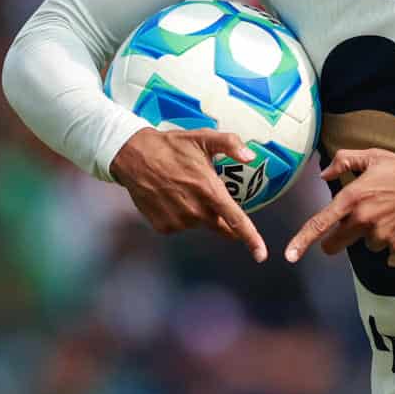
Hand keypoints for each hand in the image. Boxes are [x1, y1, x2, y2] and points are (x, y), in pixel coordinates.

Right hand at [108, 128, 266, 262]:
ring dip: (198, 211)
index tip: (261, 255)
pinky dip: (180, 214)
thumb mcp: (203, 138)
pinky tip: (170, 197)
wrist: (133, 156)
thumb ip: (230, 144)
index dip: (251, 239)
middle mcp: (195, 210)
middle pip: (220, 224)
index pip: (236, 220)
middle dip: (221, 215)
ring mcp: (178, 221)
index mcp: (209, 191)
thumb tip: (251, 156)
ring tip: (182, 188)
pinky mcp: (163, 227)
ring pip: (199, 223)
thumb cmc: (171, 146)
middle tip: (207, 194)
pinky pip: (181, 226)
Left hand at [284, 149, 394, 262]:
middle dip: (336, 240)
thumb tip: (324, 173)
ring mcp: (381, 236)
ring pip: (366, 244)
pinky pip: (389, 248)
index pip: (321, 224)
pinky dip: (394, 238)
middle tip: (350, 226)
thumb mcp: (374, 157)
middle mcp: (364, 220)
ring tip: (392, 214)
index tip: (290, 255)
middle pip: (336, 244)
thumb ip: (345, 161)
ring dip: (373, 234)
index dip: (302, 241)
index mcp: (353, 199)